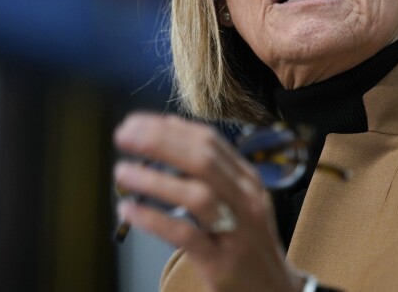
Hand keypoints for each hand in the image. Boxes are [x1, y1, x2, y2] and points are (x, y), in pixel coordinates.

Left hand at [113, 113, 305, 291]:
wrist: (275, 289)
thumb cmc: (248, 241)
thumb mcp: (239, 200)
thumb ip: (210, 172)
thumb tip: (166, 136)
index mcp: (247, 179)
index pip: (210, 142)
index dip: (170, 128)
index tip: (136, 122)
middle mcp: (246, 199)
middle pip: (203, 160)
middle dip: (161, 142)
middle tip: (124, 135)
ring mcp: (236, 230)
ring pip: (196, 195)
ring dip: (155, 180)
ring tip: (122, 171)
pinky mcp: (221, 262)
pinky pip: (185, 235)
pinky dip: (154, 220)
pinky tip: (129, 210)